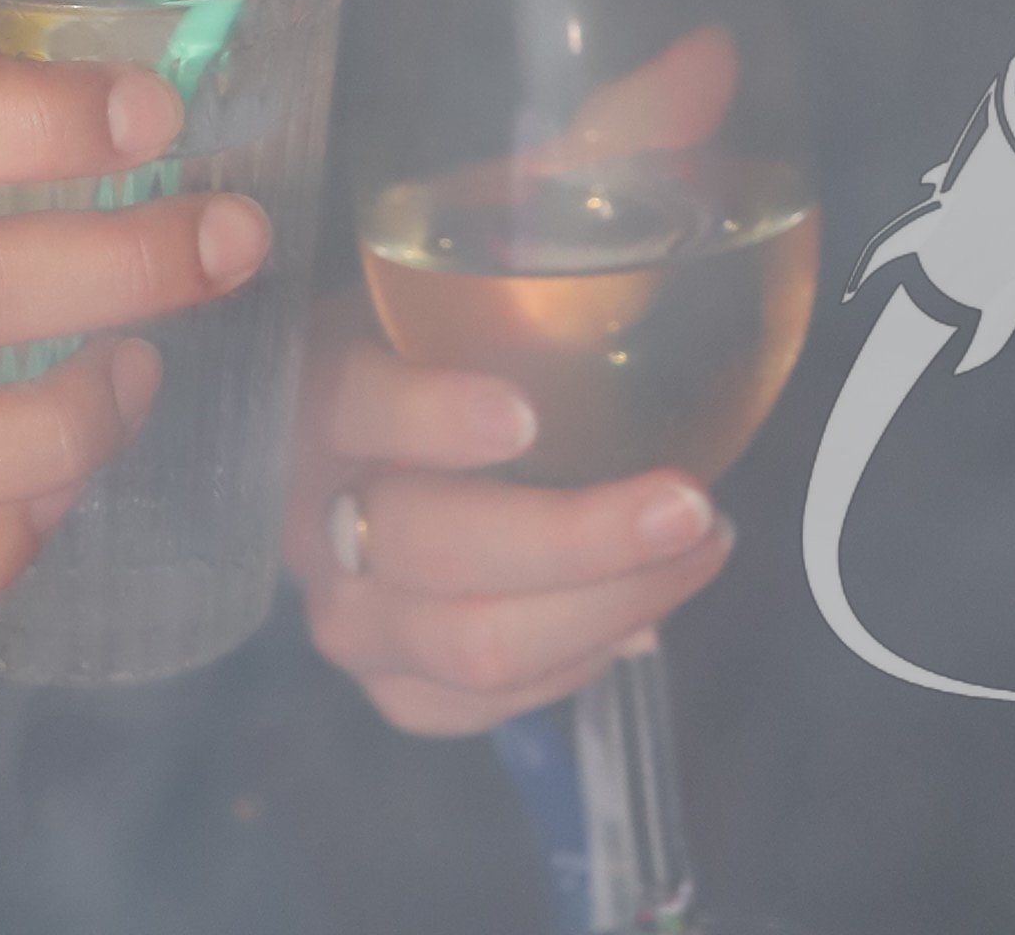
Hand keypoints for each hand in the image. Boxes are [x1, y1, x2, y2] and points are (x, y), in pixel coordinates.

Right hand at [286, 321, 732, 734]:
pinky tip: (636, 614)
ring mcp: (349, 622)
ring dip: (610, 607)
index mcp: (314, 404)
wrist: (338, 470)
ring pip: (478, 645)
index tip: (526, 416)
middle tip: (687, 507)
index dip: (435, 417)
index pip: (360, 407)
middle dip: (580, 539)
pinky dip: (578, 662)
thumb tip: (630, 348)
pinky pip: (492, 703)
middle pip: (441, 551)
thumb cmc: (417, 363)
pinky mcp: (390, 690)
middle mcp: (315, 527)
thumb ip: (499, 319)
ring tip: (700, 551)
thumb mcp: (436, 311)